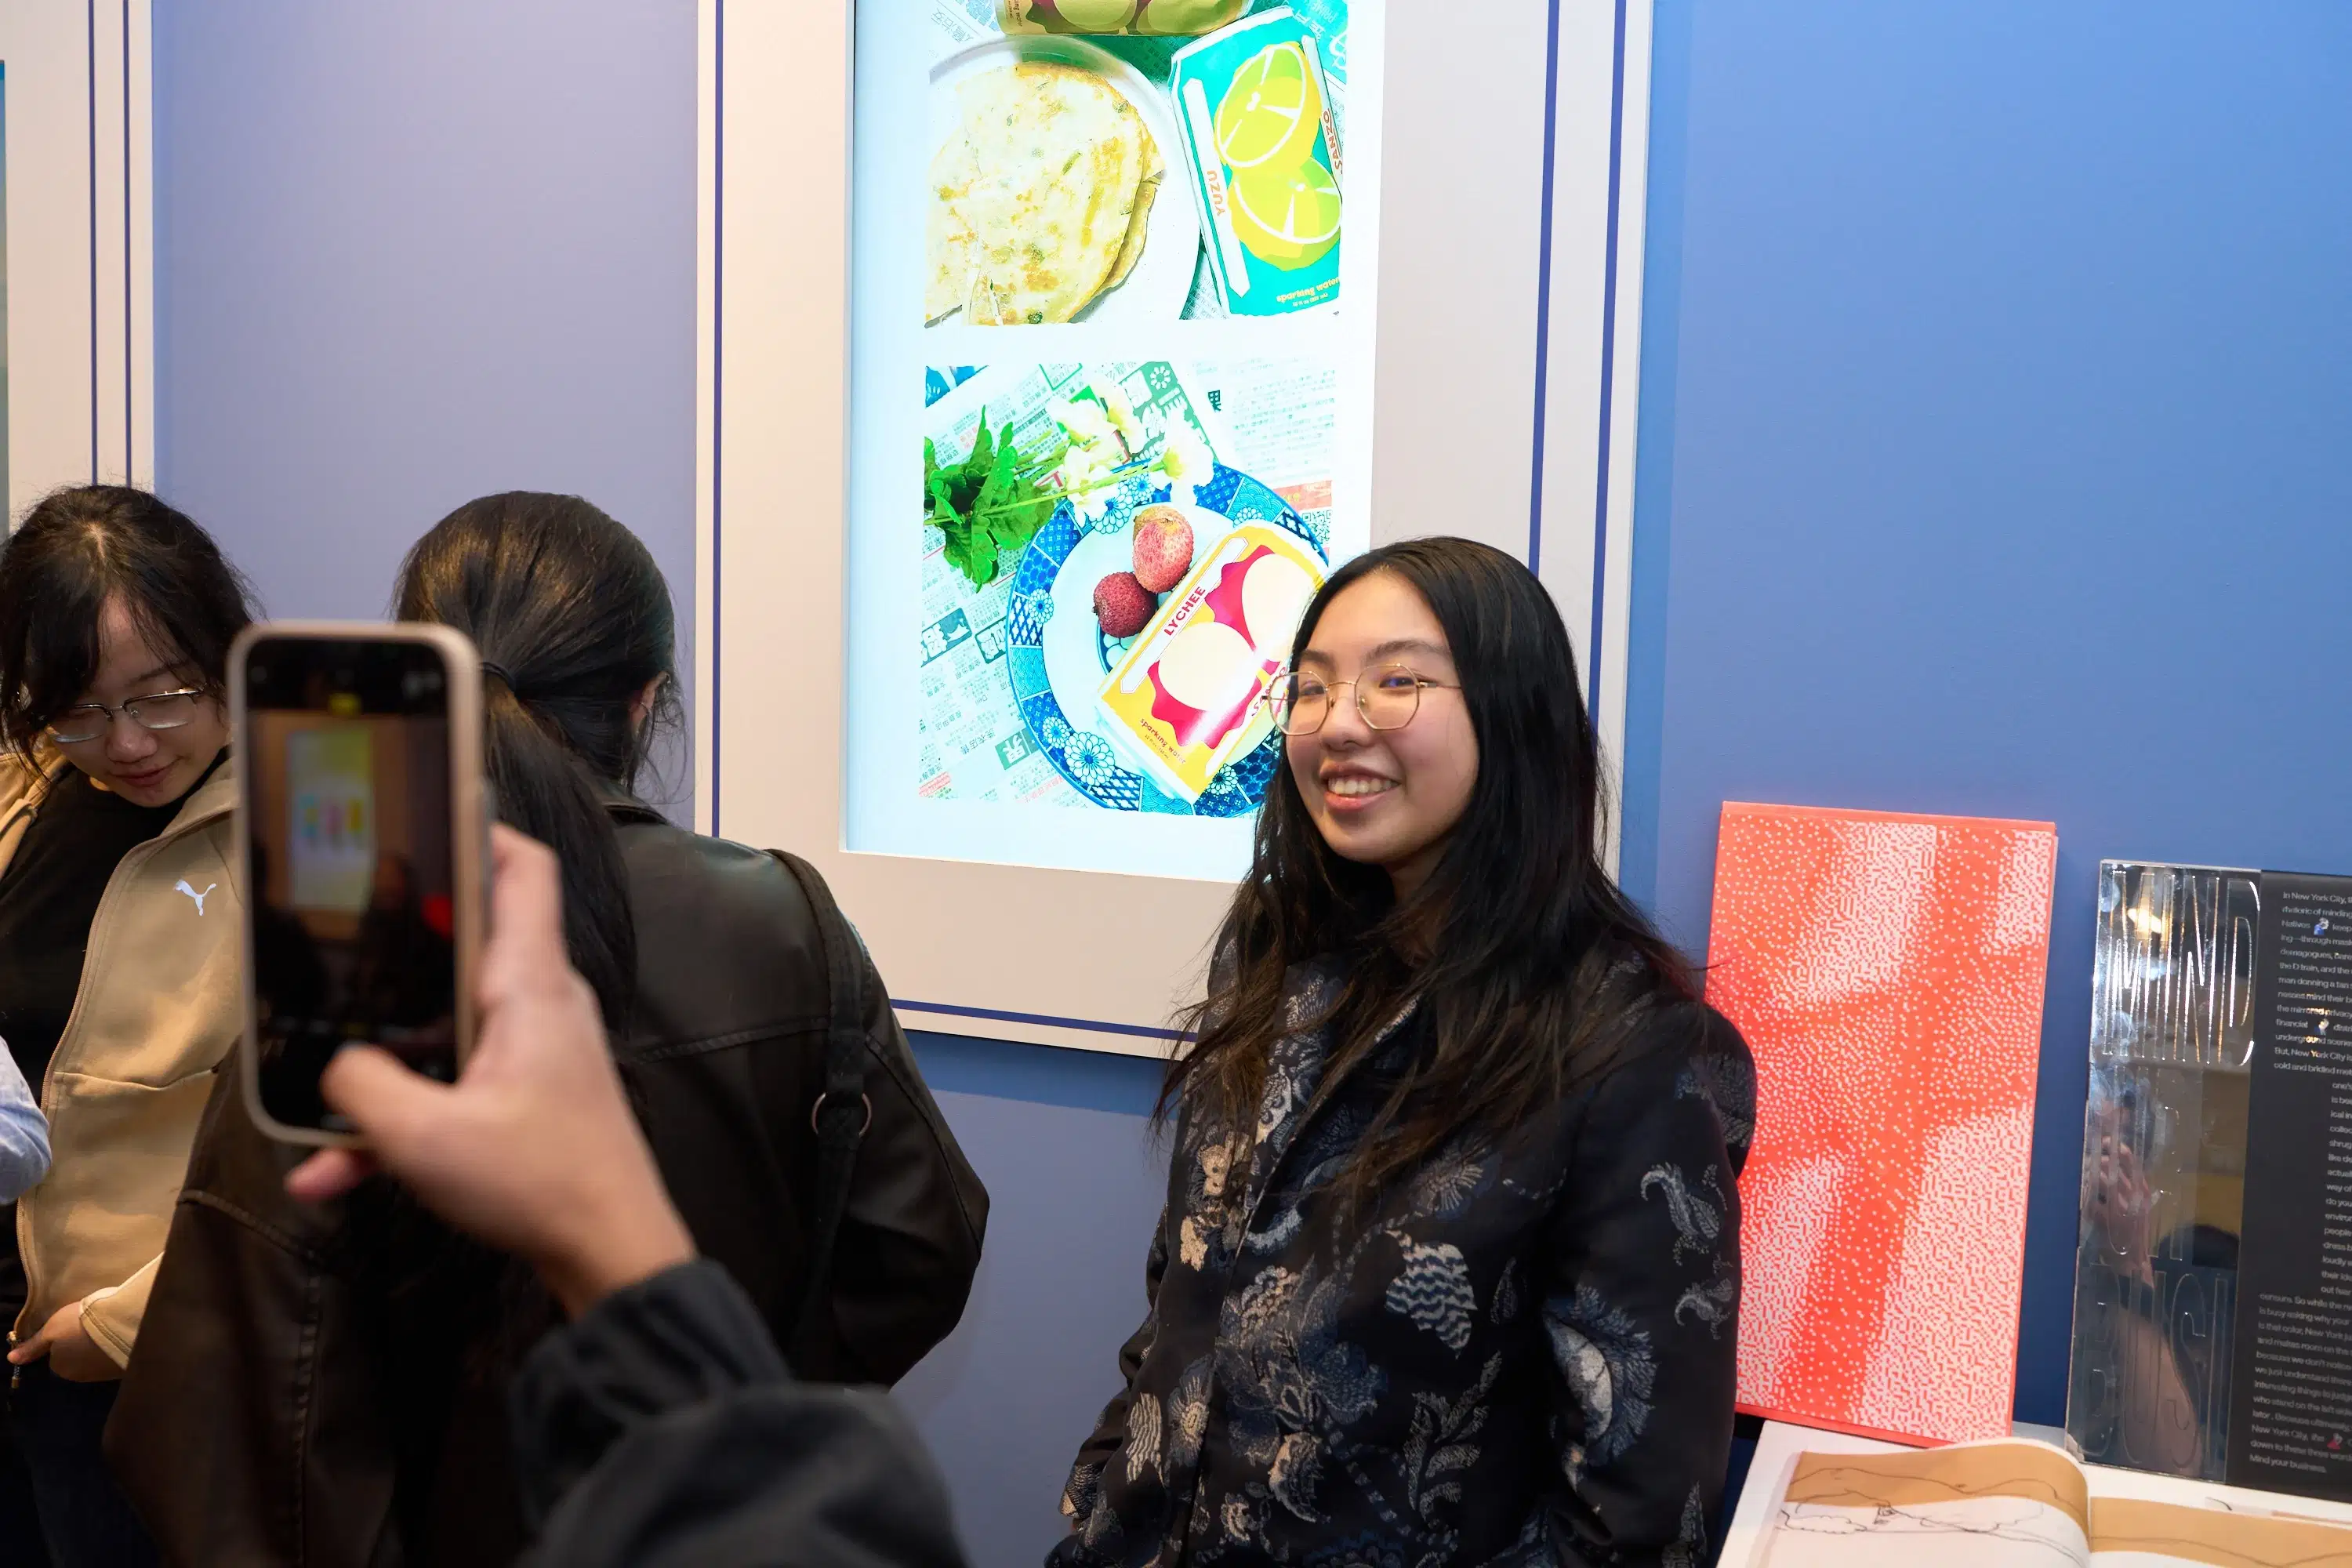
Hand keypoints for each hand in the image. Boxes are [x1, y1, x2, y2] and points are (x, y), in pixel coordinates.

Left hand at [8, 1299, 118, 1381]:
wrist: (120, 1324)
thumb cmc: (79, 1325)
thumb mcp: (51, 1329)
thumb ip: (33, 1346)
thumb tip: (11, 1360)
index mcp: (60, 1368)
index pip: (55, 1358)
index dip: (62, 1342)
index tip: (71, 1328)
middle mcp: (80, 1376)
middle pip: (75, 1361)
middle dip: (80, 1348)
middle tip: (88, 1328)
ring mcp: (103, 1374)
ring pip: (94, 1360)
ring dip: (97, 1349)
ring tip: (105, 1330)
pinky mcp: (122, 1368)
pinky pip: (111, 1359)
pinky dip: (112, 1350)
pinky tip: (117, 1336)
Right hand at [285, 826, 694, 1316]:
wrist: (613, 1252)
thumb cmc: (541, 1184)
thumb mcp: (425, 1136)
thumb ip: (363, 1088)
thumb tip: (335, 1065)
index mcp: (530, 986)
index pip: (522, 869)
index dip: (479, 826)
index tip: (425, 809)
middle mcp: (541, 1005)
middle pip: (468, 942)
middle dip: (395, 946)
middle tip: (337, 938)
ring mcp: (538, 1050)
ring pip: (444, 1028)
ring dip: (383, 1062)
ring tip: (318, 1096)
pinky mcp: (529, 1096)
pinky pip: (451, 1087)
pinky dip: (401, 1119)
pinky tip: (336, 1173)